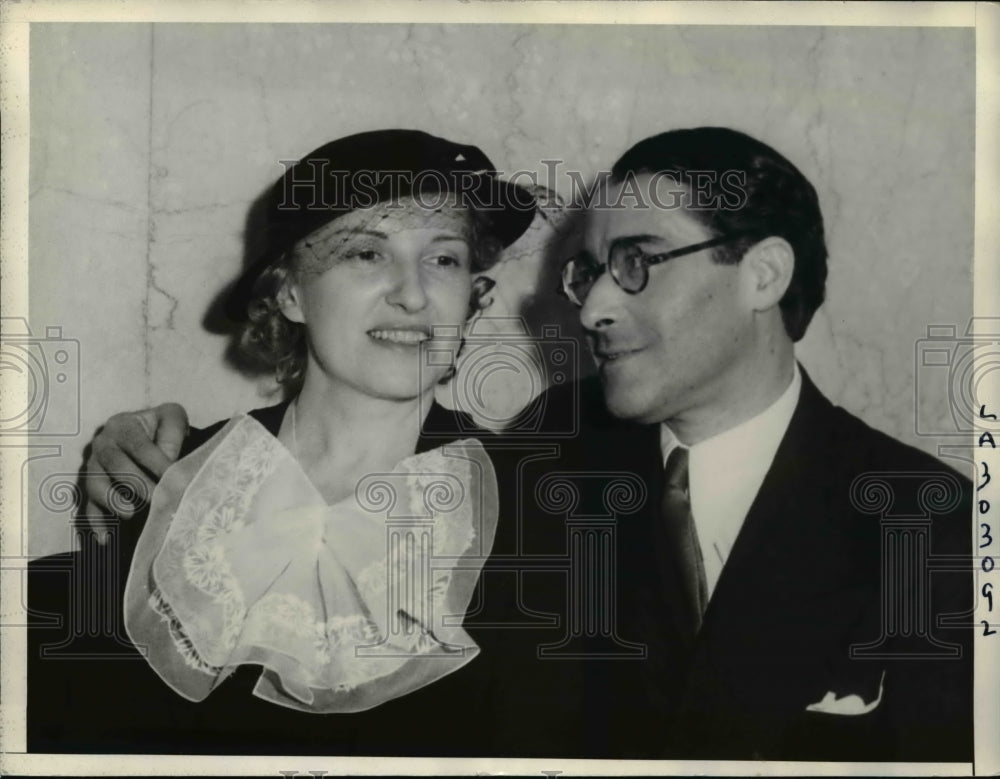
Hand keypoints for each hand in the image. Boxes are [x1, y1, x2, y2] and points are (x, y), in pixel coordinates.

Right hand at [85, 403, 188, 517]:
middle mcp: (102, 444)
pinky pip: (86, 505)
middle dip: (139, 485)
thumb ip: (171, 433)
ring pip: (95, 485)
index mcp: (122, 425)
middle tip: (160, 499)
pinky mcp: (90, 486)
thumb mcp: (171, 418)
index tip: (174, 479)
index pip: (139, 445)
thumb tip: (168, 460)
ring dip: (113, 501)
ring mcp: (93, 466)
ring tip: (133, 513)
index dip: (157, 463)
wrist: (146, 431)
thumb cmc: (161, 427)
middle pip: (115, 465)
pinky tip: (105, 538)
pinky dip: (95, 522)